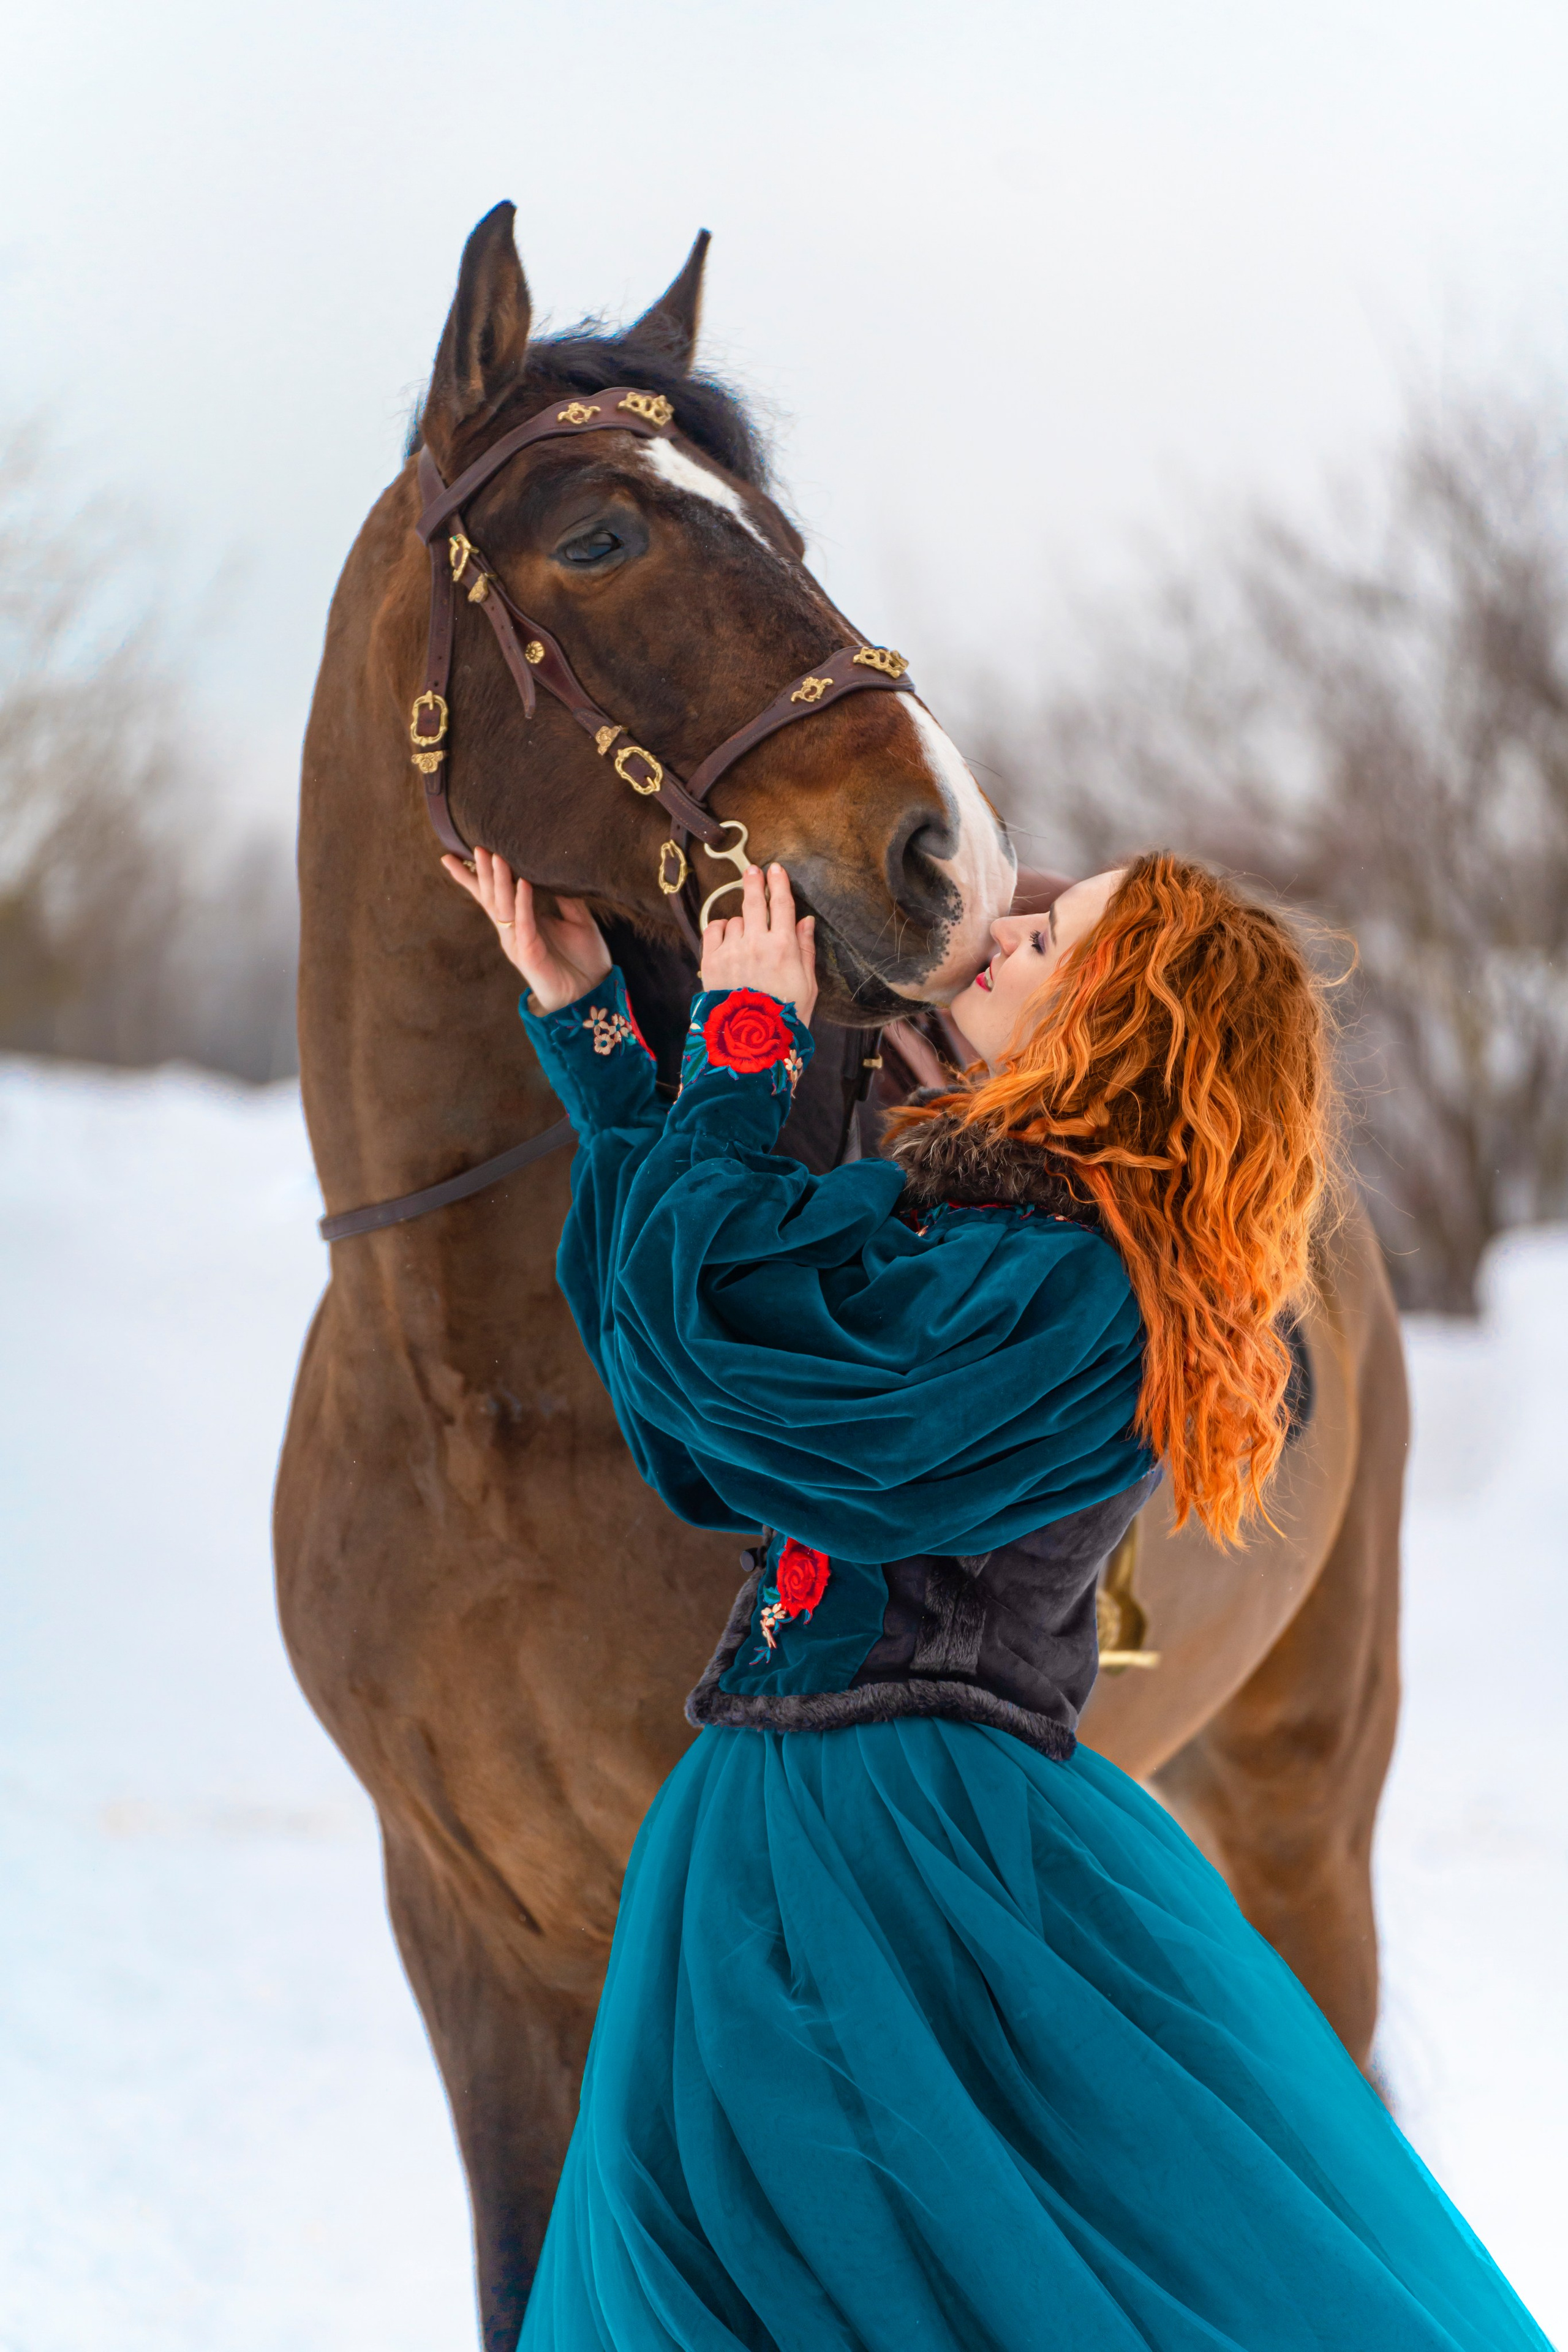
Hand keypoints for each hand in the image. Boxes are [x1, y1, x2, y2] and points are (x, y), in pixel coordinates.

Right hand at [442, 846, 610, 1012]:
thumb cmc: (583, 958)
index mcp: (520, 921)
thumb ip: (564, 897)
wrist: (592, 992)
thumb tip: (555, 869)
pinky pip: (524, 923)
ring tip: (496, 857)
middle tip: (477, 847)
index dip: (474, 876)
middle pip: (490, 897)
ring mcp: (518, 942)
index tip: (459, 853)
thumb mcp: (577, 919)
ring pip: (502, 907)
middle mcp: (513, 930)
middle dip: (482, 873)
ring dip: (499, 882)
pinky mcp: (529, 954)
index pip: (493, 894)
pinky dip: (523, 903)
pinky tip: (523, 883)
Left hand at [700, 862, 816, 1025]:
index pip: (782, 904)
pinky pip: (713, 930)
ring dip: (741, 923)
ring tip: (747, 943)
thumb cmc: (785, 1017)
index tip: (776, 870)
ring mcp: (731, 951)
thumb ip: (806, 949)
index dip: (779, 883)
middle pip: (754, 901)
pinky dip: (720, 929)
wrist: (751, 1043)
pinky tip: (727, 938)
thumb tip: (806, 921)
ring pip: (734, 920)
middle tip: (753, 870)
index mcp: (784, 948)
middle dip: (754, 881)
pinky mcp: (711, 961)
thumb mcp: (807, 985)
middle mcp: (757, 943)